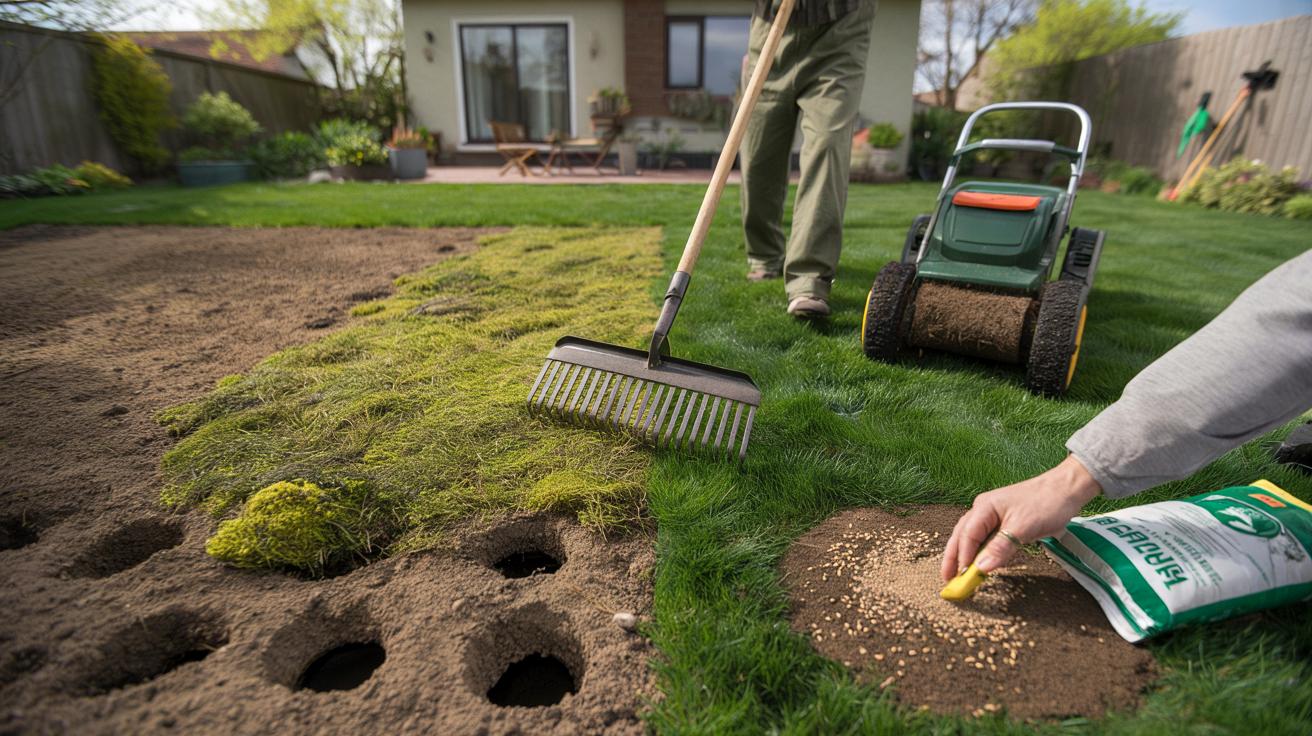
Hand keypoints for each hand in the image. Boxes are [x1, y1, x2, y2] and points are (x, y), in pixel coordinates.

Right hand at [940, 455, 1101, 580]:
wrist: (1068, 489)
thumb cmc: (1046, 503)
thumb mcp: (1023, 528)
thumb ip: (1001, 547)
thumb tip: (982, 567)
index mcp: (984, 507)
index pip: (967, 535)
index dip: (963, 557)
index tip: (962, 576)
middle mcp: (984, 510)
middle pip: (962, 535)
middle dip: (953, 557)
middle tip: (947, 578)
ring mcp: (994, 516)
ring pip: (973, 538)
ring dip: (966, 555)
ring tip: (959, 574)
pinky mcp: (1006, 522)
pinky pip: (988, 539)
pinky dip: (982, 552)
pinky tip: (981, 563)